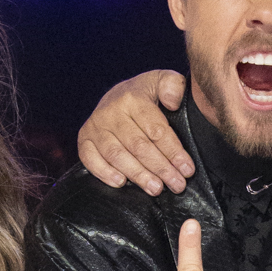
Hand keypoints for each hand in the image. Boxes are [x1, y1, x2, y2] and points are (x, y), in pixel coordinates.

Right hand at [82, 69, 191, 194]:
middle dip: (160, 168)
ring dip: (138, 175)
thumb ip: (173, 85)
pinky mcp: (84, 140)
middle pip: (138, 146)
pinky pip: (90, 159)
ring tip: (156, 189)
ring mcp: (95, 127)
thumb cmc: (145, 94)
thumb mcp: (162, 81)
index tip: (187, 169)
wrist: (117, 95)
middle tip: (177, 185)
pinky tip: (121, 183)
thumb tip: (173, 102)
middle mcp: (110, 112)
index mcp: (132, 98)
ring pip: (117, 155)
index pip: (156, 130)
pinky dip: (104, 172)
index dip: (174, 152)